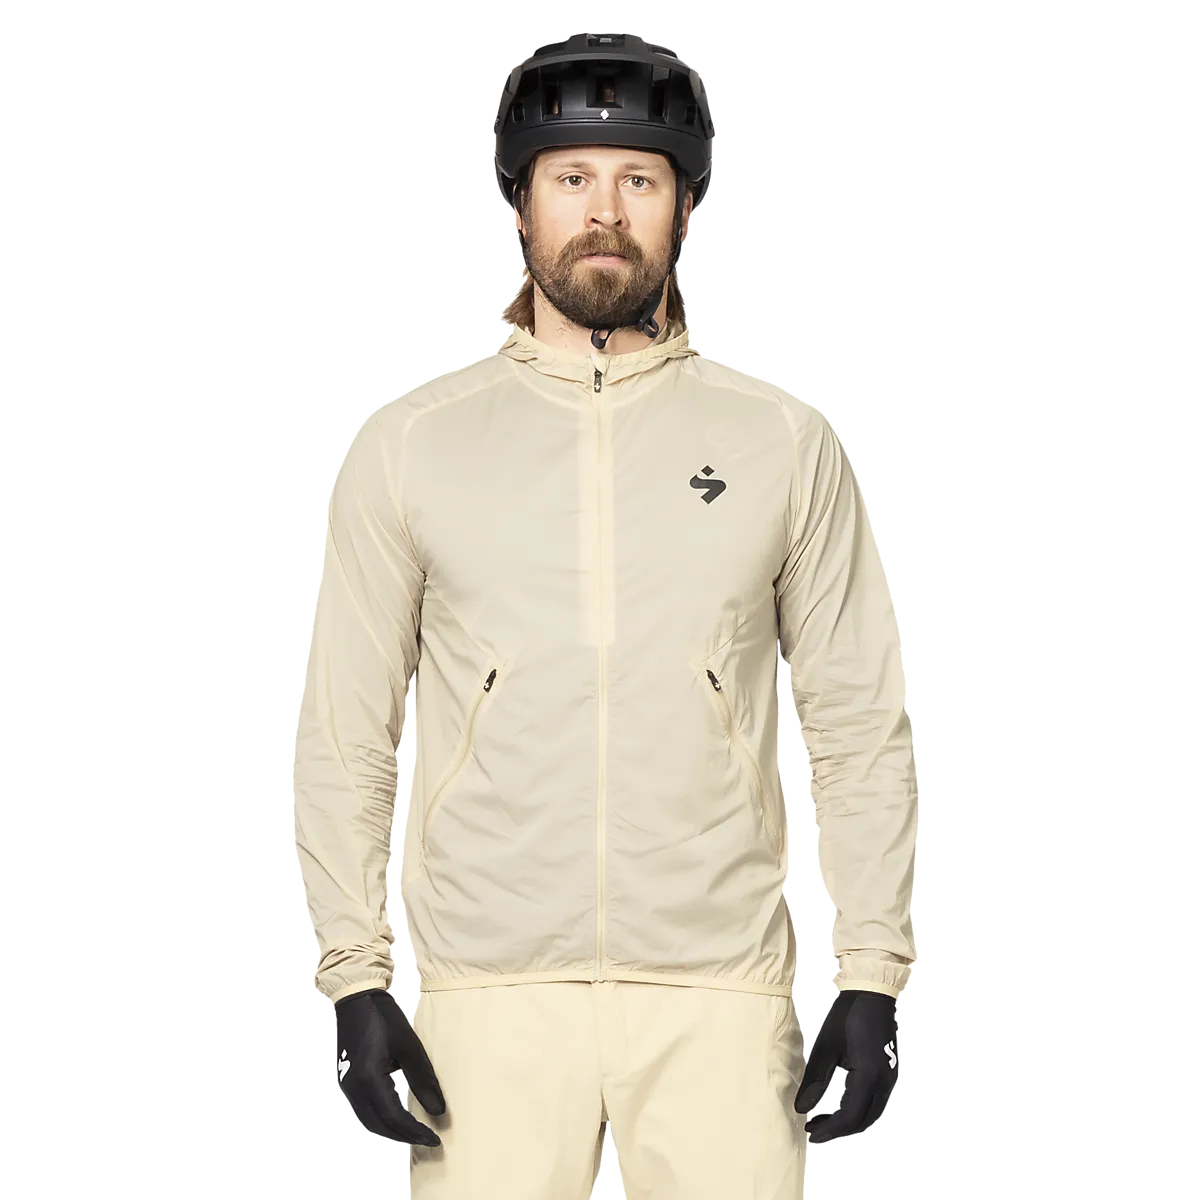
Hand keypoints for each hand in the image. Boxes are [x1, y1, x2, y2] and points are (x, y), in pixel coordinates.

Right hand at [334, 988, 445, 1144]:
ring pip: (370, 1119)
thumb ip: (423, 1080)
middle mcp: (353, 1087)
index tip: (435, 1139)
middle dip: (404, 1136)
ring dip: (392, 1129)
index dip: (415, 1132)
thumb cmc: (384, 1018)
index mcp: (368, 1078)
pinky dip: (383, 1117)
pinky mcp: (348, 1080)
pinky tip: (399, 1115)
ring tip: (416, 1131)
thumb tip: (438, 1111)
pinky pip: (365, 1108)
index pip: (394, 1117)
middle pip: (379, 1124)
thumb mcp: (409, 1046)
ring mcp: (348, 1084)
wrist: (356, 998)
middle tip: (428, 1140)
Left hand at [793, 990, 898, 1140]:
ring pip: (870, 1113)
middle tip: (813, 1129)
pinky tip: (838, 1104)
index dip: (829, 1129)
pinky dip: (856, 1109)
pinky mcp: (887, 1073)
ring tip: (821, 1118)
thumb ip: (814, 1080)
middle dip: (837, 1130)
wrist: (871, 994)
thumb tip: (801, 1109)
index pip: (849, 1116)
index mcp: (869, 1076)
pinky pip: (874, 1101)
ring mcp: (889, 1078)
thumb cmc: (847, 1016)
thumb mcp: (825, 1047)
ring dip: (847, 1121)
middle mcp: (884, 1082)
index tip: (810, 1132)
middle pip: (862, 1121)